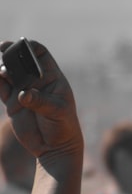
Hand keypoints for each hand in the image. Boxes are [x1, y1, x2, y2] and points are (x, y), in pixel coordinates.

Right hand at [0, 39, 83, 161]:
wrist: (54, 147)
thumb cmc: (63, 127)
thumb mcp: (57, 112)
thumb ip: (41, 102)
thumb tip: (23, 94)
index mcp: (52, 77)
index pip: (39, 53)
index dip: (29, 46)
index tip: (19, 45)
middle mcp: (36, 81)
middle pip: (18, 59)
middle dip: (8, 53)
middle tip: (2, 53)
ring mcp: (23, 90)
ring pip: (7, 71)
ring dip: (0, 66)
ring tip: (1, 72)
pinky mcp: (12, 102)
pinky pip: (0, 86)